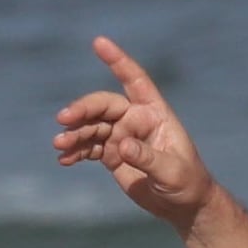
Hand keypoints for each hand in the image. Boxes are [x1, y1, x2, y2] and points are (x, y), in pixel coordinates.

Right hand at [50, 35, 218, 231]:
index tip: (99, 42)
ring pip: (92, 126)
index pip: (135, 81)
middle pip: (104, 105)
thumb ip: (149, 158)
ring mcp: (121, 136)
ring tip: (60, 144)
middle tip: (64, 120)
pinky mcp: (111, 154)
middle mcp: (135, 119)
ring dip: (74, 133)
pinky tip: (64, 160)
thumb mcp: (173, 172)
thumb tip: (122, 145)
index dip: (118, 61)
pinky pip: (88, 147)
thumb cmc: (187, 183)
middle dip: (83, 109)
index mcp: (155, 113)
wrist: (182, 205)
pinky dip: (75, 151)